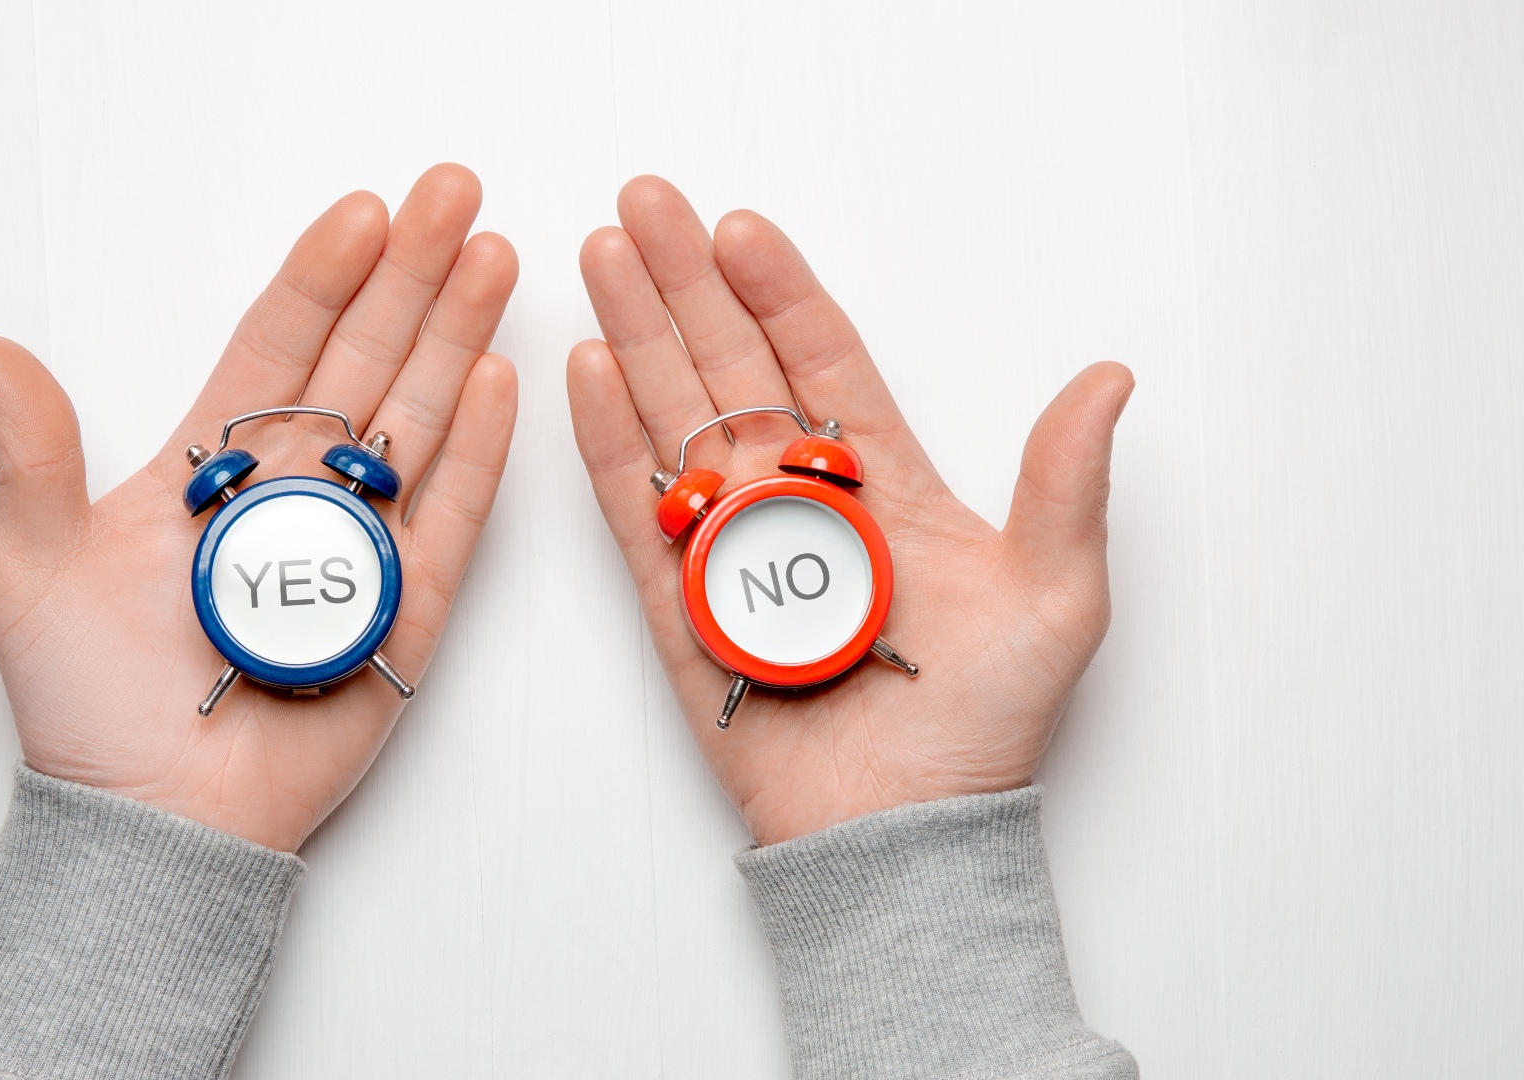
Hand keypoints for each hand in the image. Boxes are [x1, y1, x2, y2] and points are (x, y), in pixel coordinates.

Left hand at [0, 164, 517, 852]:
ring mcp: (356, 545)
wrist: (155, 818)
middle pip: (366, 361)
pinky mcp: (407, 609)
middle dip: (413, 274)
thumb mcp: (26, 570)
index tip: (362, 211)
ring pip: (419, 418)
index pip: (277, 346)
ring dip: (458, 335)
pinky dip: (477, 448)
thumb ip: (29, 455)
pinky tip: (501, 376)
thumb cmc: (84, 706)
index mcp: (209, 467)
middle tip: (456, 194)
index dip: (321, 276)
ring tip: (496, 257)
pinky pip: (451, 516)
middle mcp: (292, 491)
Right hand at [567, 177, 1131, 845]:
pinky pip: (636, 511)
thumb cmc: (984, 726)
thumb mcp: (1056, 596)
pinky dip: (607, 441)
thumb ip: (1066, 482)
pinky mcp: (679, 606)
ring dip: (638, 335)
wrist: (903, 834)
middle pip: (731, 368)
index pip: (821, 361)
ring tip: (605, 256)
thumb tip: (1110, 376)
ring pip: (675, 419)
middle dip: (687, 284)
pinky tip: (588, 368)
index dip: (780, 292)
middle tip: (647, 203)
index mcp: (884, 484)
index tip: (741, 227)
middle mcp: (798, 502)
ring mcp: (732, 548)